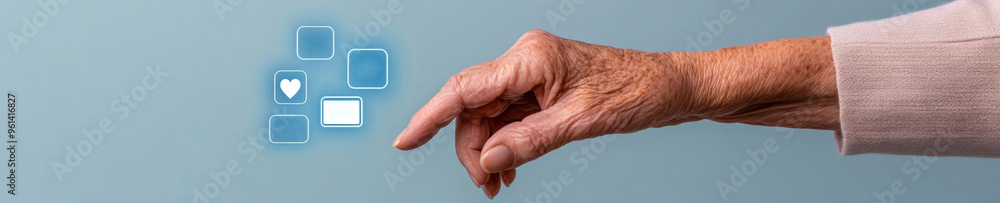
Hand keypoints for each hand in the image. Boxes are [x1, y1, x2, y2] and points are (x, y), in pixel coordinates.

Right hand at [392, 30, 703, 197]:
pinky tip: (509, 167)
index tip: (404, 142)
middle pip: (473, 108)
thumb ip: (528, 142)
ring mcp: (532, 74)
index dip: (429, 117)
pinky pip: (507, 118)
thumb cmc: (636, 91)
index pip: (465, 88)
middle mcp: (525, 60)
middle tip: (486, 185)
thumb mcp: (579, 124)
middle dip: (472, 149)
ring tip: (499, 183)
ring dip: (489, 151)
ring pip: (488, 116)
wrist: (669, 88)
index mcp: (531, 57)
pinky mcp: (541, 88)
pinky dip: (505, 144)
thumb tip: (488, 159)